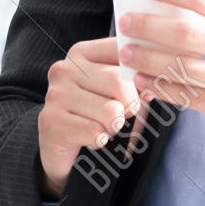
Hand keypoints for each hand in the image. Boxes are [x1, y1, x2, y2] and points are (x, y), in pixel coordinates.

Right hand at [37, 37, 139, 198]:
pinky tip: (88, 138)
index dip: (140, 75)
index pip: (123, 51)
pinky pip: (95, 132)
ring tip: (101, 127)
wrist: (64, 153)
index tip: (141, 91)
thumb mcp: (117, 92)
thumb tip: (153, 80)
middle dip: (129, 106)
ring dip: (113, 127)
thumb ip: (133, 77)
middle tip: (119, 116)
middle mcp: (64, 68)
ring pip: (110, 111)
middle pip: (119, 82)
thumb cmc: (98, 117)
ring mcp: (55, 94)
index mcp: (82, 53)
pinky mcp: (50, 121)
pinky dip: (100, 140)